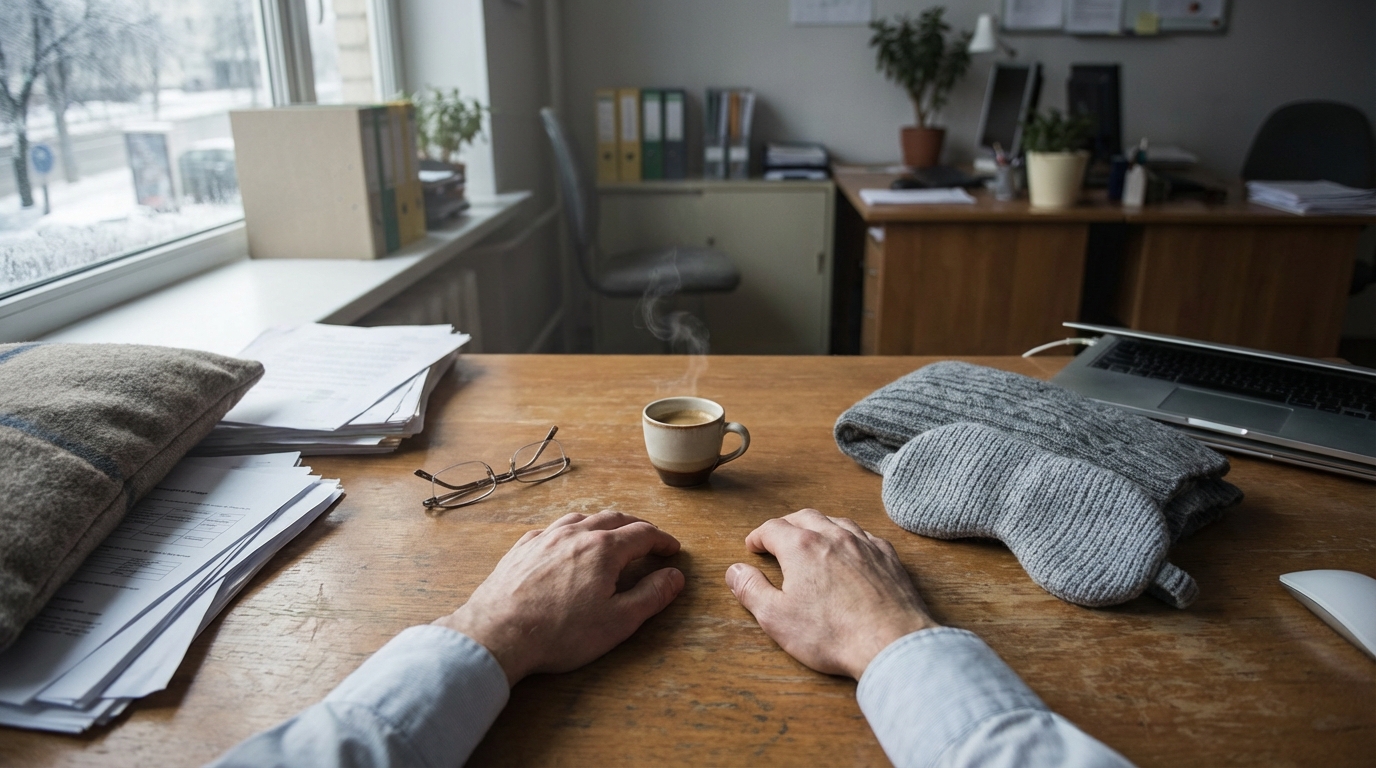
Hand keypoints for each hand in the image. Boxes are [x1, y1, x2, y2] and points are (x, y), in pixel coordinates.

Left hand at [434, 510, 683, 684]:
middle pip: (614, 519)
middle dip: (636, 527)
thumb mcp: (617, 621)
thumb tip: (675, 577)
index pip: (643, 534)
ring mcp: (546, 537)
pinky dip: (572, 531)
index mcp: (604, 549)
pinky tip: (569, 544)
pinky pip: (553, 529)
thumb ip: (651, 596)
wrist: (497, 634)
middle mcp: (575, 533)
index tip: (672, 549)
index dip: (662, 541)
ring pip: (582, 519)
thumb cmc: (558, 633)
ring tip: (612, 535)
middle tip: (649, 540)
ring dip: (603, 524)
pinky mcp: (523, 548)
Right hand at [726, 509, 938, 679]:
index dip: (758, 536)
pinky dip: (850, 537)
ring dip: (819, 526)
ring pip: (836, 521)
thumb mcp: (776, 617)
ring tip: (811, 538)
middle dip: (786, 525)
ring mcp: (864, 544)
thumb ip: (751, 590)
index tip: (752, 546)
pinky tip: (850, 549)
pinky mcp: (888, 557)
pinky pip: (864, 535)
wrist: (891, 644)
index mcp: (802, 547)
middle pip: (804, 517)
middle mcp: (834, 536)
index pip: (772, 528)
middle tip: (777, 538)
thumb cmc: (832, 634)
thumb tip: (734, 570)